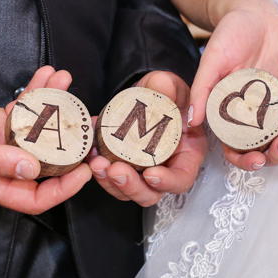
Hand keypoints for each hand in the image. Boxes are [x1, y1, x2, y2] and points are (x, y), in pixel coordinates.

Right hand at [0, 67, 91, 214]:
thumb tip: (32, 170)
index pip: (33, 198)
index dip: (62, 189)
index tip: (84, 171)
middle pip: (43, 164)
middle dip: (68, 143)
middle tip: (88, 124)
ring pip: (37, 131)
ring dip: (55, 107)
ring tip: (66, 84)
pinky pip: (25, 110)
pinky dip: (38, 93)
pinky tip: (49, 76)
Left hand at [88, 71, 207, 205]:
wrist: (146, 94)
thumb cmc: (166, 94)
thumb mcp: (170, 85)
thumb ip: (168, 86)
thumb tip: (162, 85)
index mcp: (186, 153)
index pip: (181, 178)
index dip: (168, 181)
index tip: (150, 174)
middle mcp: (165, 168)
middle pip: (150, 193)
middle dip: (131, 186)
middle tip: (115, 170)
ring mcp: (142, 170)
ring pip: (126, 190)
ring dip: (109, 181)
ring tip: (97, 163)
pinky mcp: (122, 166)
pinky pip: (110, 176)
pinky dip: (99, 168)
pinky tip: (91, 151)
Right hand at [189, 1, 277, 170]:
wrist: (256, 13)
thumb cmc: (230, 34)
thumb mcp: (213, 59)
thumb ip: (203, 88)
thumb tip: (191, 119)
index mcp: (232, 113)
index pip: (237, 147)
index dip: (246, 160)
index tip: (257, 159)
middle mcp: (256, 114)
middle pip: (268, 147)